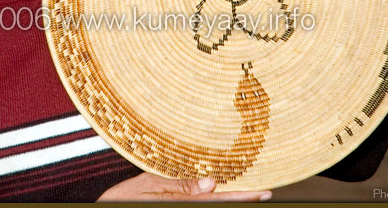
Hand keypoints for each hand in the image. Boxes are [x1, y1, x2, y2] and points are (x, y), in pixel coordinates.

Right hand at [97, 172, 271, 201]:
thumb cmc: (122, 198)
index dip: (244, 196)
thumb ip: (180, 185)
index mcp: (181, 201)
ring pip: (209, 206)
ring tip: (248, 193)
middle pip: (219, 205)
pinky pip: (196, 205)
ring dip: (227, 199)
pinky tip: (217, 194)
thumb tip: (212, 183)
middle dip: (242, 199)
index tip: (265, 192)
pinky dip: (211, 199)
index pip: (219, 199)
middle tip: (265, 192)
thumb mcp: (148, 186)